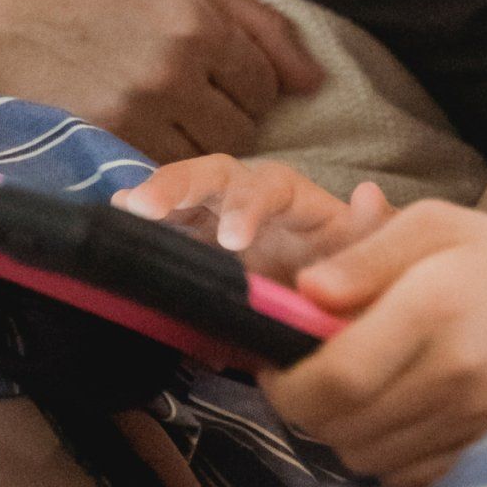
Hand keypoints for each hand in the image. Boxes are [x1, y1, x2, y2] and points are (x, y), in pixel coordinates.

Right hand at [0, 0, 323, 161]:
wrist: (9, 7)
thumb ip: (262, 26)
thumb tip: (315, 83)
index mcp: (198, 23)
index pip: (266, 86)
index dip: (250, 84)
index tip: (220, 74)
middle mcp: (171, 70)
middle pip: (243, 130)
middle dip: (228, 116)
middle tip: (192, 95)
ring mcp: (133, 112)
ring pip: (204, 158)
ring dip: (197, 143)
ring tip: (166, 113)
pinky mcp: (99, 143)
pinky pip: (161, 171)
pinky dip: (161, 159)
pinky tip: (141, 130)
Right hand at [112, 155, 393, 283]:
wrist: (329, 310)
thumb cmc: (350, 274)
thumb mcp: (371, 256)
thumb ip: (373, 232)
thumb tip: (369, 195)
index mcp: (295, 203)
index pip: (270, 188)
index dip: (247, 206)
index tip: (231, 242)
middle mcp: (249, 200)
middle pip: (213, 176)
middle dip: (178, 185)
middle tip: (144, 208)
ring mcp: (215, 221)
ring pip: (180, 196)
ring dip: (151, 198)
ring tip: (120, 209)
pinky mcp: (191, 248)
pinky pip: (163, 230)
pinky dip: (139, 225)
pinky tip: (113, 221)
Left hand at [261, 202, 486, 486]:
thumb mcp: (441, 225)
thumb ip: (367, 253)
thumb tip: (302, 291)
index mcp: (435, 304)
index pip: (331, 374)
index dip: (283, 379)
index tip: (271, 356)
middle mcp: (451, 372)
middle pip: (336, 425)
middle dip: (303, 403)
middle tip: (305, 368)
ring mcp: (468, 423)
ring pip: (360, 455)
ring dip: (340, 426)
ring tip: (356, 382)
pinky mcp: (477, 456)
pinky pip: (398, 474)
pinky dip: (381, 448)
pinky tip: (396, 408)